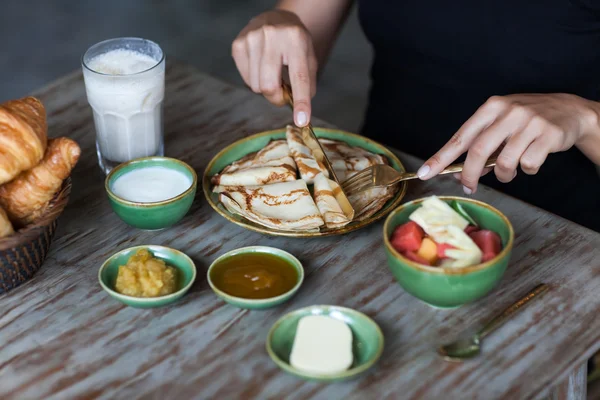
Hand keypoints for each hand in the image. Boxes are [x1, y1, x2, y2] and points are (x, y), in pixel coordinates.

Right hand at [232, 10, 317, 126]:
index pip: (299, 77)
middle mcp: (272, 36)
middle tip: (283, 94)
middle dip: (277, 98)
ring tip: (272, 72)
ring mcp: (251, 38)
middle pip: (269, 86)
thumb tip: (298, 110)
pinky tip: (260, 66)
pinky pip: (246, 79)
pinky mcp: (238, 44)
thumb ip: (306, 84)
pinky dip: (255, 80)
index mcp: (296, 40)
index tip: (302, 121)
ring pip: (256, 86)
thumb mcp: (309, 58)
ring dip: (266, 87)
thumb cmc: (295, 43)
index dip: (300, 102)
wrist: (276, 19)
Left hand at [417, 93, 599, 192]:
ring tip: (509, 171)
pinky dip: (527, 170)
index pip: (460, 137)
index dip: (441, 157)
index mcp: (491, 108)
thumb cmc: (526, 120)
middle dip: (469, 175)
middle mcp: (508, 112)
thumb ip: (482, 144)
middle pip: (478, 151)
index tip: (425, 172)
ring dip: (504, 175)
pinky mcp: (548, 135)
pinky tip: (532, 160)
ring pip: (505, 163)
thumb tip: (461, 173)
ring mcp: (529, 122)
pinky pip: (528, 165)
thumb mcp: (501, 123)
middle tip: (468, 186)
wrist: (569, 110)